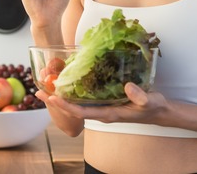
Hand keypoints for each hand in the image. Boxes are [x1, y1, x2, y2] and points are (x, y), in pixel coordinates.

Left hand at [43, 83, 168, 124]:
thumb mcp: (149, 101)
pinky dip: (72, 92)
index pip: (81, 112)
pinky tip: (66, 82)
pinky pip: (84, 99)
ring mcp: (101, 107)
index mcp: (108, 114)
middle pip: (73, 109)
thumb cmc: (153, 106)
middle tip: (38, 91)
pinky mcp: (103, 101)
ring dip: (61, 96)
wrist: (157, 110)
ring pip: (76, 104)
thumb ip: (140, 96)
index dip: (65, 106)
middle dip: (56, 101)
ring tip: (45, 86)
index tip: (52, 98)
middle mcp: (101, 112)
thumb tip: (128, 87)